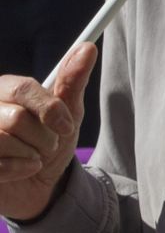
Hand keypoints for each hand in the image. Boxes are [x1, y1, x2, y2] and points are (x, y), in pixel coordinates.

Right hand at [0, 43, 96, 221]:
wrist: (39, 184)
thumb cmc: (50, 143)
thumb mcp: (67, 114)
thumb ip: (73, 82)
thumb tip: (87, 48)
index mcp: (6, 90)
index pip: (23, 89)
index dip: (50, 109)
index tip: (68, 126)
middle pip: (15, 118)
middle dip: (42, 137)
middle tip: (50, 145)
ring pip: (3, 140)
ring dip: (31, 154)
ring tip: (35, 156)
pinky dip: (20, 170)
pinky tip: (25, 170)